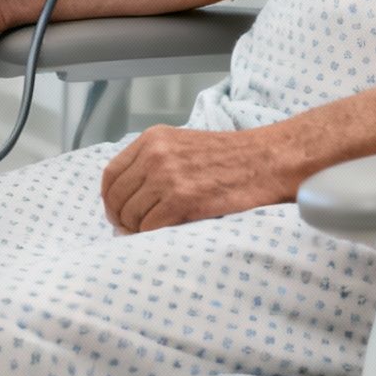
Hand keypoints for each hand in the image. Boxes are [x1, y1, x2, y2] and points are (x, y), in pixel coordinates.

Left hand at [100, 125, 297, 232]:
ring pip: (131, 216)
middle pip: (117, 198)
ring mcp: (167, 176)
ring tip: (153, 232)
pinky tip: (166, 233)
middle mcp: (155, 154)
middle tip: (132, 231)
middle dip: (121, 219)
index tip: (117, 213)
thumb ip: (153, 161)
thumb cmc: (229, 157)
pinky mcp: (182, 199)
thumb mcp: (182, 145)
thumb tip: (127, 196)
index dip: (110, 199)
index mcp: (152, 139)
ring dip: (138, 230)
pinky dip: (153, 236)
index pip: (111, 175)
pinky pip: (150, 227)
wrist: (265, 161)